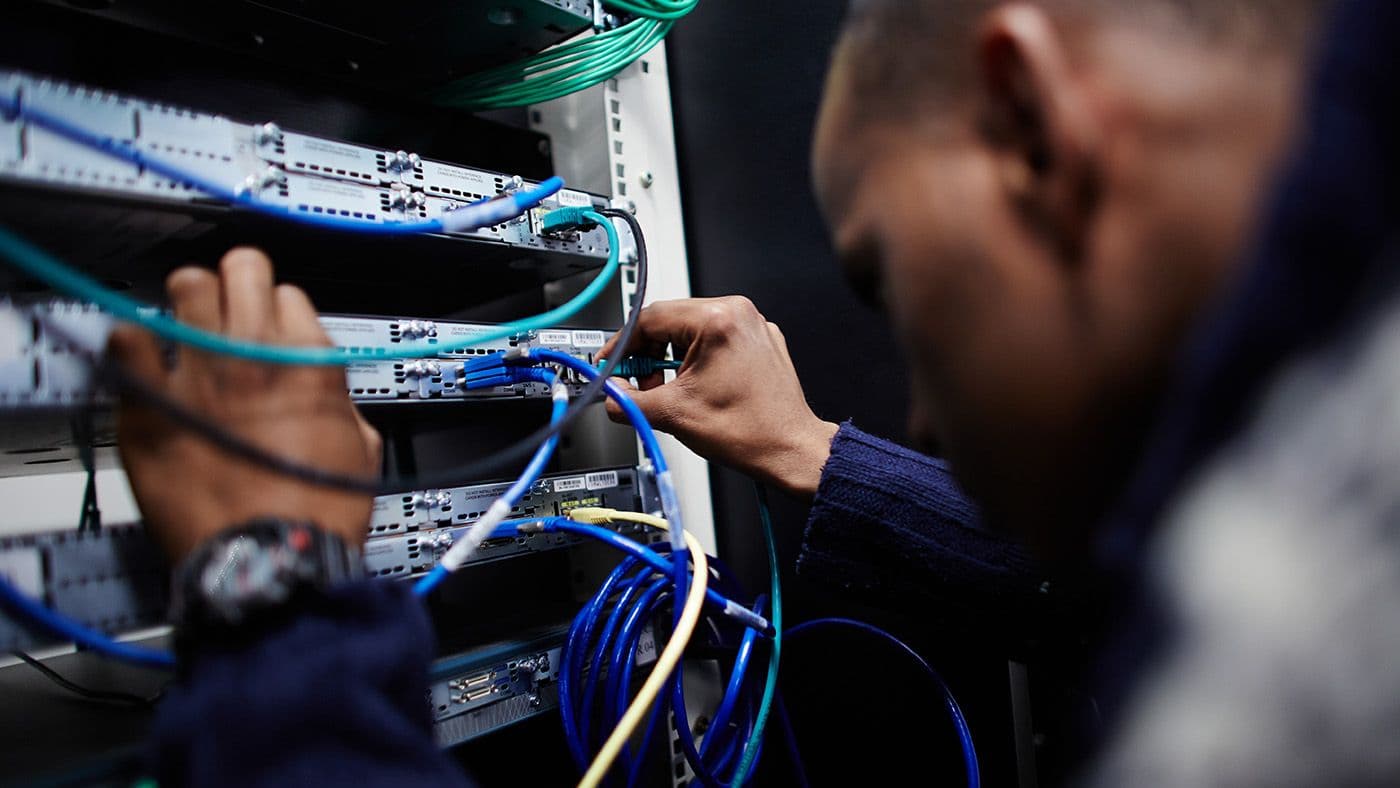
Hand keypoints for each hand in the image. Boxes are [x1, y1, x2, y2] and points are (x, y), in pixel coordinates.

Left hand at [109, 248, 381, 561]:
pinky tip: (142, 356)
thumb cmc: (316, 515)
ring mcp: (199, 374)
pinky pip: (128, 340)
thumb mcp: (360, 448)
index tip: (272, 327)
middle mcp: (255, 353)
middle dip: (236, 281)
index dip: (281, 310)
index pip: (291, 295)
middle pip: (241, 269)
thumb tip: (326, 397)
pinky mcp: (149, 404)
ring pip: (186, 285)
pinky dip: (134, 341)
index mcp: (310, 361)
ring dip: (188, 299)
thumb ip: (340, 404)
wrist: (271, 559)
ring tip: (184, 321)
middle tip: (228, 303)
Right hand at [599, 296, 837, 498]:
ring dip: (670, 358)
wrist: (791, 450)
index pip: (649, 318)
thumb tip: (612, 395)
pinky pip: (716, 340)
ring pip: (691, 331)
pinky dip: (696, 360)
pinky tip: (693, 388)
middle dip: (647, 354)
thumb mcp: (674, 414)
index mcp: (717, 320)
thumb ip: (630, 401)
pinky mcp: (760, 341)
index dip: (621, 345)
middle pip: (670, 321)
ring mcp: (752, 326)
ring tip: (669, 390)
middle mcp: (738, 314)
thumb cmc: (751, 431)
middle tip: (638, 384)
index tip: (610, 364)